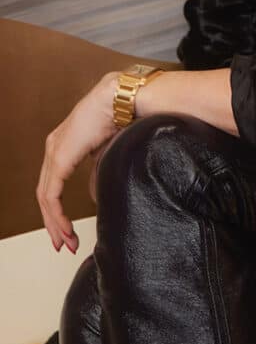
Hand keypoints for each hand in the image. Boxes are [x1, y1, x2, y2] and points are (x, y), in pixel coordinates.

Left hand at [36, 71, 120, 254]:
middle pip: (45, 195)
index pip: (53, 185)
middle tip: (63, 244)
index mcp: (65, 144)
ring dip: (54, 223)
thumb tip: (93, 194)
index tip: (67, 232)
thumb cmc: (122, 116)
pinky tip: (65, 228)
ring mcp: (54, 151)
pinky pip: (51, 194)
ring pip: (45, 197)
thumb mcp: (108, 151)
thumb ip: (97, 171)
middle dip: (53, 223)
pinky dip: (56, 214)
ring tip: (65, 242)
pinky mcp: (60, 157)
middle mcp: (54, 147)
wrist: (123, 98)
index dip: (57, 211)